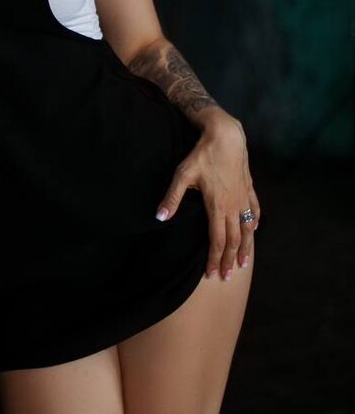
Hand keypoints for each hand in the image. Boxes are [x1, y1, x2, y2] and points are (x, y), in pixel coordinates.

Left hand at [154, 111, 260, 280]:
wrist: (226, 136)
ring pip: (247, 229)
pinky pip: (254, 210)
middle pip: (233, 240)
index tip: (212, 274)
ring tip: (243, 263)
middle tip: (227, 277)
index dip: (215, 259)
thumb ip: (172, 198)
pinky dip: (254, 223)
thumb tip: (160, 217)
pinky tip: (254, 229)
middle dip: (229, 260)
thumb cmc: (202, 154)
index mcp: (217, 206)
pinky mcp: (249, 188)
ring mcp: (243, 198)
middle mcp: (233, 206)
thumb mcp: (182, 174)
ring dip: (245, 248)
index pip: (217, 240)